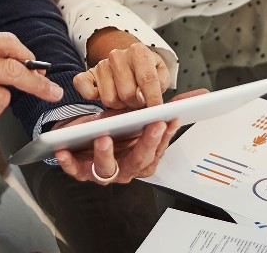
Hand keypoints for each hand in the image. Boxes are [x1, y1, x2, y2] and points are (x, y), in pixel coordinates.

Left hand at [53, 89, 206, 184]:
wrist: (87, 133)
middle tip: (151, 125)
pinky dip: (69, 162)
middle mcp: (126, 169)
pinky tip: (65, 149)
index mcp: (143, 158)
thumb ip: (170, 108)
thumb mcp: (142, 114)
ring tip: (104, 137)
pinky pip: (75, 170)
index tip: (168, 119)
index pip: (157, 149)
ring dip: (105, 154)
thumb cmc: (117, 127)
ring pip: (107, 169)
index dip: (163, 136)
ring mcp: (104, 172)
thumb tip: (202, 95)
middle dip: (146, 143)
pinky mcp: (80, 170)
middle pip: (138, 161)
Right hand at [75, 39, 169, 108]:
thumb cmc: (145, 69)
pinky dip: (94, 97)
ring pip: (109, 99)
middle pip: (127, 93)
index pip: (147, 79)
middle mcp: (117, 55)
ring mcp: (101, 65)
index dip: (152, 98)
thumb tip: (145, 97)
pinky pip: (85, 91)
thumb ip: (160, 84)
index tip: (155, 111)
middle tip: (138, 99)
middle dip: (135, 102)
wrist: (127, 60)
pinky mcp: (87, 75)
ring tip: (125, 97)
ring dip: (119, 104)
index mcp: (138, 51)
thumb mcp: (160, 73)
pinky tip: (105, 94)